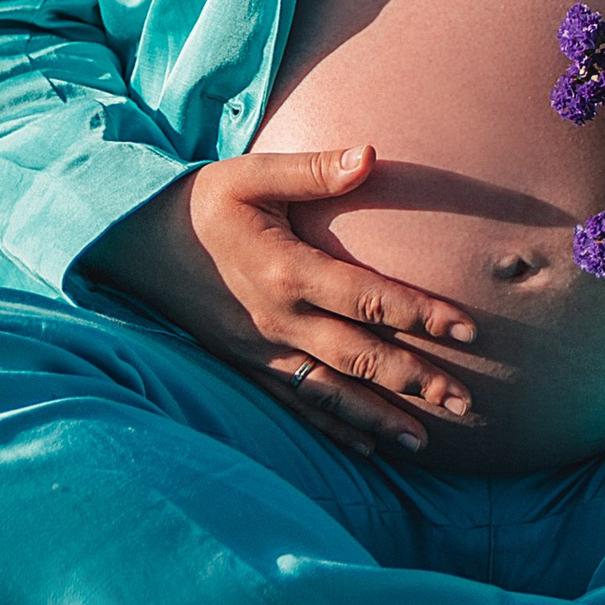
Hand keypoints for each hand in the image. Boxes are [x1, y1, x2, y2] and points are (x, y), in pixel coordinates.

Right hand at [105, 145, 479, 453]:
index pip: (369, 300)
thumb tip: (371, 155)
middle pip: (360, 358)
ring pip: (332, 394)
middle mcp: (279, 322)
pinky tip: (367, 450)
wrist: (135, 247)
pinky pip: (297, 405)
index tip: (470, 330)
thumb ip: (312, 170)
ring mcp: (261, 353)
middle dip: (416, 381)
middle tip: (466, 404)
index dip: (421, 315)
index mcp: (287, 272)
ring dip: (381, 419)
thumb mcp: (250, 174)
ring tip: (427, 441)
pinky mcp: (247, 368)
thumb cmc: (201, 204)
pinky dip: (334, 429)